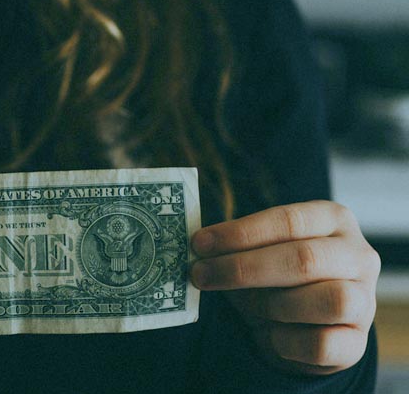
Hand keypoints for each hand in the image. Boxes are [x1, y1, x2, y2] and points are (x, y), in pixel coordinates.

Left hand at [190, 201, 379, 374]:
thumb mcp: (261, 251)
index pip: (288, 220)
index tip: (199, 244)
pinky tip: (268, 334)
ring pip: (326, 300)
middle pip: (303, 259)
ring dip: (271, 305)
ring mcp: (365, 300)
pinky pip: (321, 344)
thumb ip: (238, 246)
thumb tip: (199, 250)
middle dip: (242, 268)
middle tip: (200, 275)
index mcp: (333, 219)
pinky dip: (285, 342)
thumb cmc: (278, 276)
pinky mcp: (358, 343)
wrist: (308, 323)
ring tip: (244, 306)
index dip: (240, 233)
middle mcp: (358, 256)